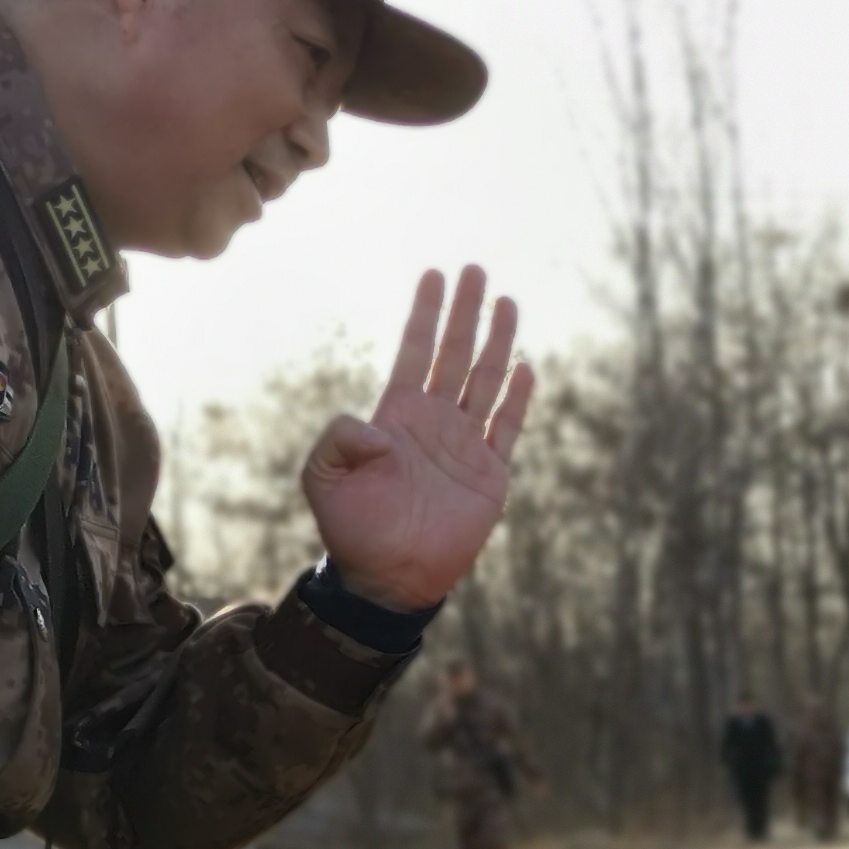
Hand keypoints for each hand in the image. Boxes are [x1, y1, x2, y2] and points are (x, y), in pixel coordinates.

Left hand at [300, 265, 533, 608]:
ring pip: (485, 381)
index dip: (425, 314)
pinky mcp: (490, 474)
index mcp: (396, 415)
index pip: (416, 351)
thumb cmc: (352, 528)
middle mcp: (434, 421)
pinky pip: (507, 428)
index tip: (434, 275)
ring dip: (497, 343)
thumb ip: (337, 440)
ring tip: (507, 303)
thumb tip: (369, 422)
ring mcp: (465, 445)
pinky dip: (517, 399)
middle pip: (454, 354)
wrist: (389, 577)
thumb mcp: (323, 478)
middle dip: (465, 312)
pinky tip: (525, 369)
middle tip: (475, 271)